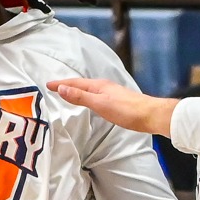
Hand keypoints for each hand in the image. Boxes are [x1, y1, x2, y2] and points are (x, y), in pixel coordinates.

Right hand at [48, 78, 176, 135]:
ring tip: (68, 92)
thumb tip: (62, 88)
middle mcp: (104, 87)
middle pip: (81, 84)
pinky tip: (91, 101)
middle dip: (67, 85)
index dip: (61, 84)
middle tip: (55, 87)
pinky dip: (87, 96)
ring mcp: (111, 93)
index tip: (48, 85)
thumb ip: (81, 97)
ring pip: (89, 90)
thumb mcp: (100, 104)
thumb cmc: (127, 110)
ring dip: (77, 90)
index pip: (74, 83)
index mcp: (98, 86)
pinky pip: (96, 96)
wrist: (150, 115)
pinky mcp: (117, 101)